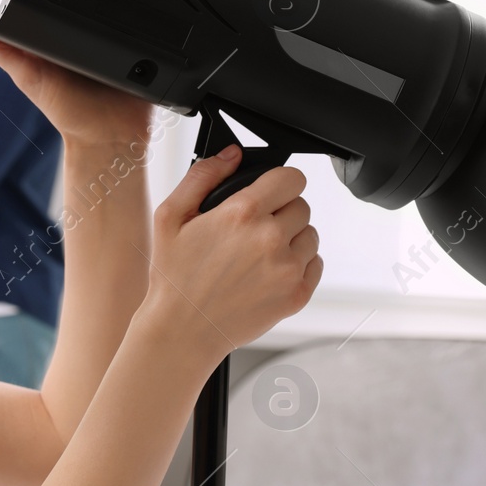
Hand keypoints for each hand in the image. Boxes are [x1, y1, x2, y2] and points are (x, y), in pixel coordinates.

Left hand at [0, 6, 152, 147]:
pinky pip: (145, 23)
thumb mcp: (26, 74)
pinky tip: (145, 3)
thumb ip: (0, 47)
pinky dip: (147, 13)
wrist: (109, 138)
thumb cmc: (66, 110)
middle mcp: (83, 33)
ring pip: (116, 4)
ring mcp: (113, 38)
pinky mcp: (140, 45)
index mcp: (54, 35)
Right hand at [141, 148, 322, 374]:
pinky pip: (315, 263)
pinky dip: (297, 264)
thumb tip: (231, 155)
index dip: (278, 183)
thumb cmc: (174, 276)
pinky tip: (267, 272)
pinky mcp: (297, 293)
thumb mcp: (169, 217)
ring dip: (291, 238)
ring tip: (258, 254)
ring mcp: (287, 268)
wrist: (183, 330)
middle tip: (252, 230)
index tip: (267, 193)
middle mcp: (270, 238)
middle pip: (301, 205)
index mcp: (241, 214)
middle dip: (280, 212)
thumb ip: (201, 177)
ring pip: (311, 234)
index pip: (291, 178)